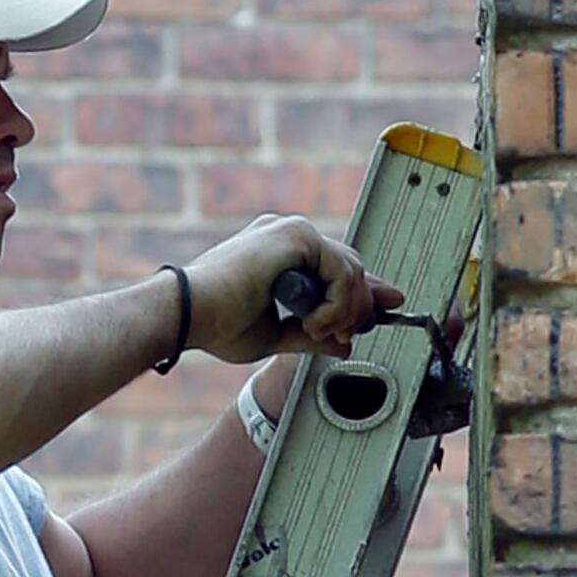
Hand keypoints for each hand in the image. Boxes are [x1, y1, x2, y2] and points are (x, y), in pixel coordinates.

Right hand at [181, 215, 405, 365]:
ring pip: (351, 269)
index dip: (365, 290)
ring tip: (320, 331)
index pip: (337, 268)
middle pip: (351, 266)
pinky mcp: (296, 235)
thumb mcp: (276, 335)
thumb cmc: (217, 325)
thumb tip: (345, 345)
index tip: (388, 307)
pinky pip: (340, 269)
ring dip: (346, 309)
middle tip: (348, 336)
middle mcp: (290, 236)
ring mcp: (293, 232)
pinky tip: (314, 320)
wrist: (188, 314)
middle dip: (360, 306)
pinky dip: (337, 301)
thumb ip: (312, 335)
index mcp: (282, 255)